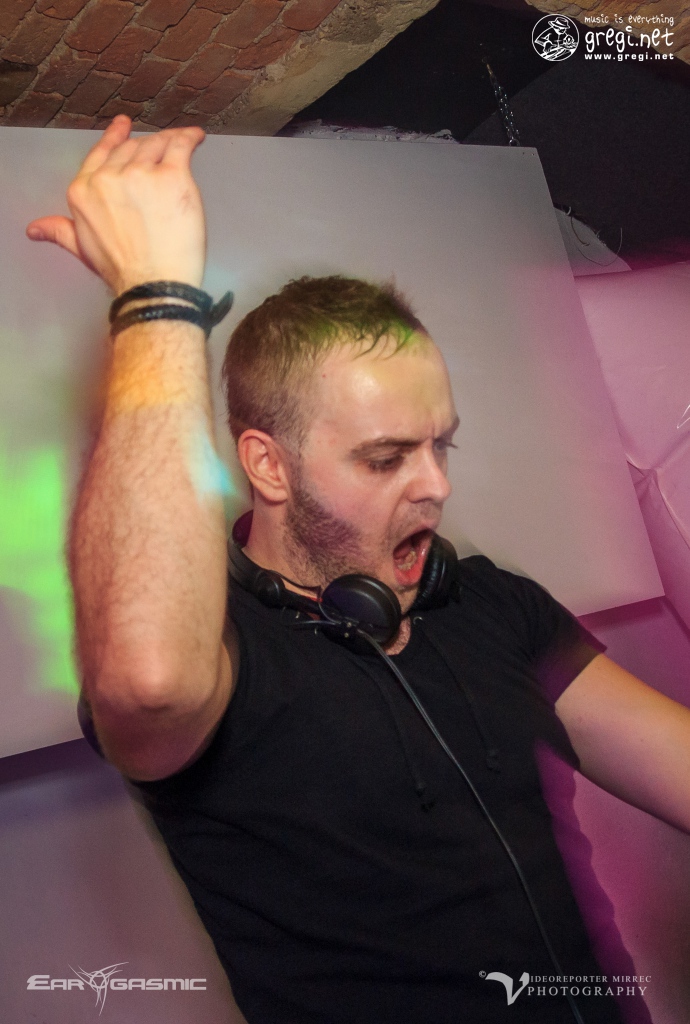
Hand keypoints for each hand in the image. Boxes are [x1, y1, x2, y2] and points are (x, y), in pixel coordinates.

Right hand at [27, 115, 206, 294]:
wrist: (153, 283)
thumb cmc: (122, 271)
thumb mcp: (82, 248)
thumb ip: (61, 230)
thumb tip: (35, 230)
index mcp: (85, 191)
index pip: (101, 153)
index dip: (115, 138)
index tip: (123, 126)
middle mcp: (109, 177)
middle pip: (132, 149)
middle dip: (147, 147)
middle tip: (162, 146)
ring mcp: (142, 174)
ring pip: (156, 145)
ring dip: (170, 142)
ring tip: (182, 142)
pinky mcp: (172, 177)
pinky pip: (181, 147)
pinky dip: (190, 139)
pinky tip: (195, 137)